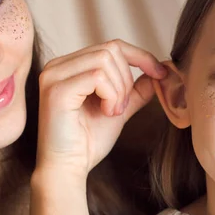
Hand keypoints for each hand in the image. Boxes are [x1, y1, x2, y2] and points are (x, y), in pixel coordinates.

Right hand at [36, 39, 166, 177]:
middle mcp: (58, 66)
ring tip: (113, 112)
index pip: (111, 46)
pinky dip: (111, 95)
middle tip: (122, 107)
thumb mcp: (119, 109)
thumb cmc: (87, 142)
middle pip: (110, 49)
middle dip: (127, 79)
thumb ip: (135, 90)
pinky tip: (107, 113)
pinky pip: (97, 77)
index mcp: (70, 66)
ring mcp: (54, 75)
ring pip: (105, 60)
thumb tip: (157, 71)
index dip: (140, 56)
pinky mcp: (56, 89)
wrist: (68, 168)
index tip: (160, 72)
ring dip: (119, 89)